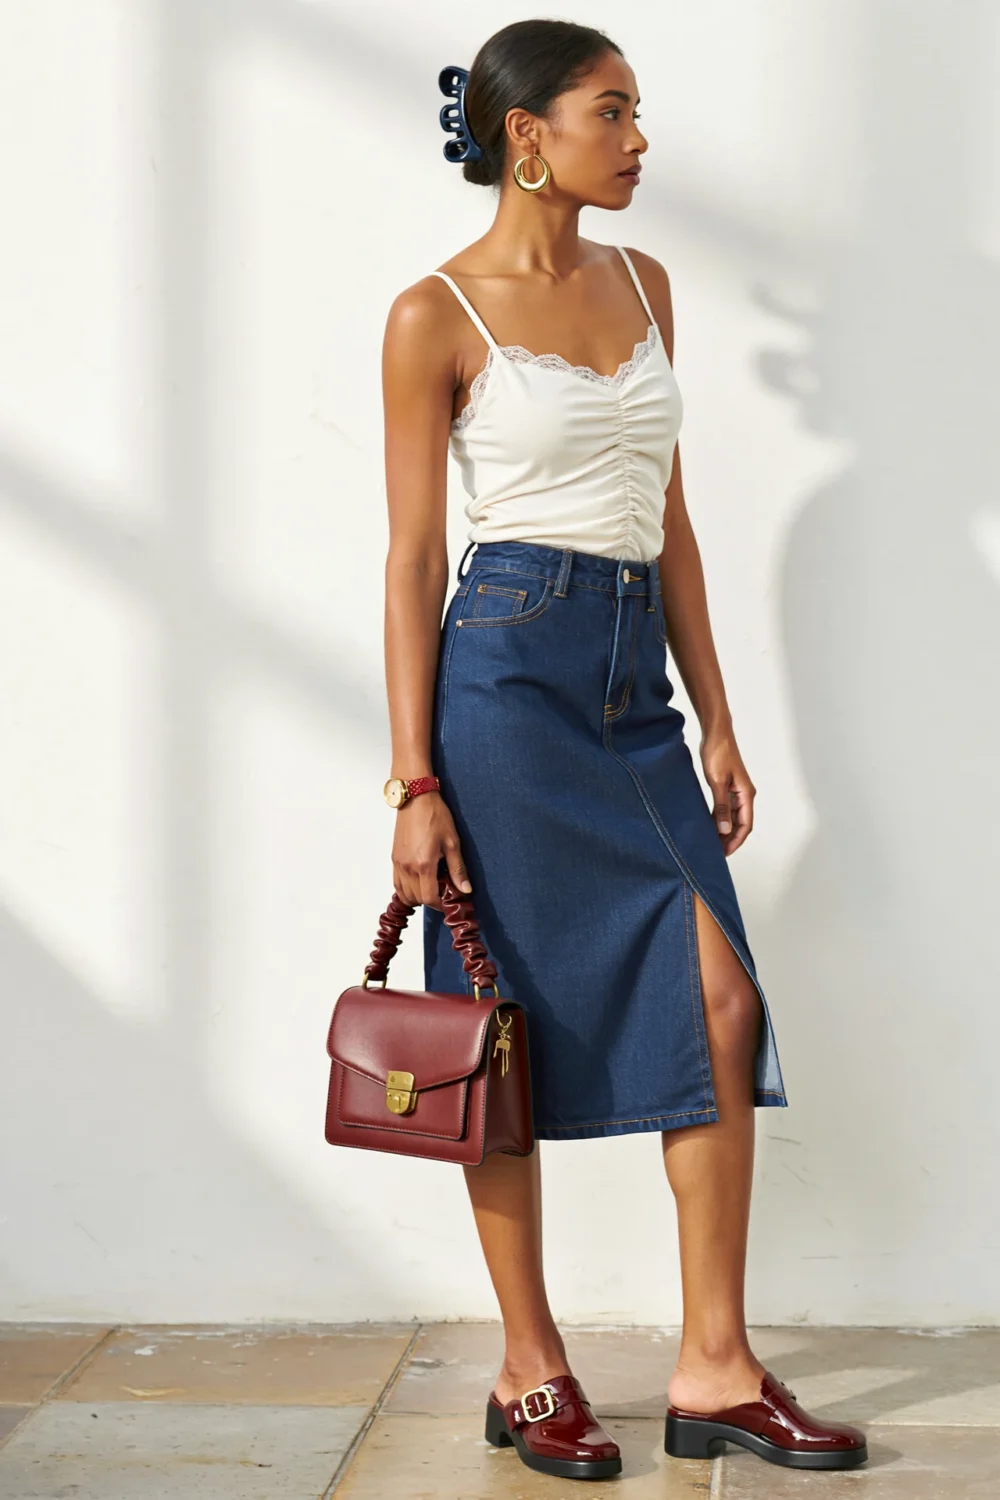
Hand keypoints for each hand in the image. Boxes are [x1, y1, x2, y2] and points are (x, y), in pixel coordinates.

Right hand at [391, 791, 472, 910]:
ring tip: (431, 887)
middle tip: (443, 891)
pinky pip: (397, 883)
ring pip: (404, 894)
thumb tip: (465, 889)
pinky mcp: (394, 858)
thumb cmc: (435, 815)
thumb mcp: (452, 842)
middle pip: (416, 899)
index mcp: (424, 864)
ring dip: (417, 896)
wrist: (415, 799)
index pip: (429, 898)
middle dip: (430, 900)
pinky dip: (406, 889)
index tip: (449, 901)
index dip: (440, 904)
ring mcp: (398, 863)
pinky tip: (418, 882)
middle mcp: (408, 867)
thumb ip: (457, 869)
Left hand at [699, 728, 754, 855]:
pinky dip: (719, 818)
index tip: (724, 853)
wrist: (716, 733)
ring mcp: (736, 791)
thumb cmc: (718, 753)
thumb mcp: (717, 782)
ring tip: (712, 842)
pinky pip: (726, 808)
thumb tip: (724, 829)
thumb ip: (721, 806)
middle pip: (740, 823)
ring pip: (733, 817)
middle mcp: (744, 794)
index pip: (745, 825)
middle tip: (715, 852)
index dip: (736, 841)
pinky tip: (709, 826)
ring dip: (724, 830)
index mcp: (746, 794)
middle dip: (729, 839)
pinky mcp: (727, 786)